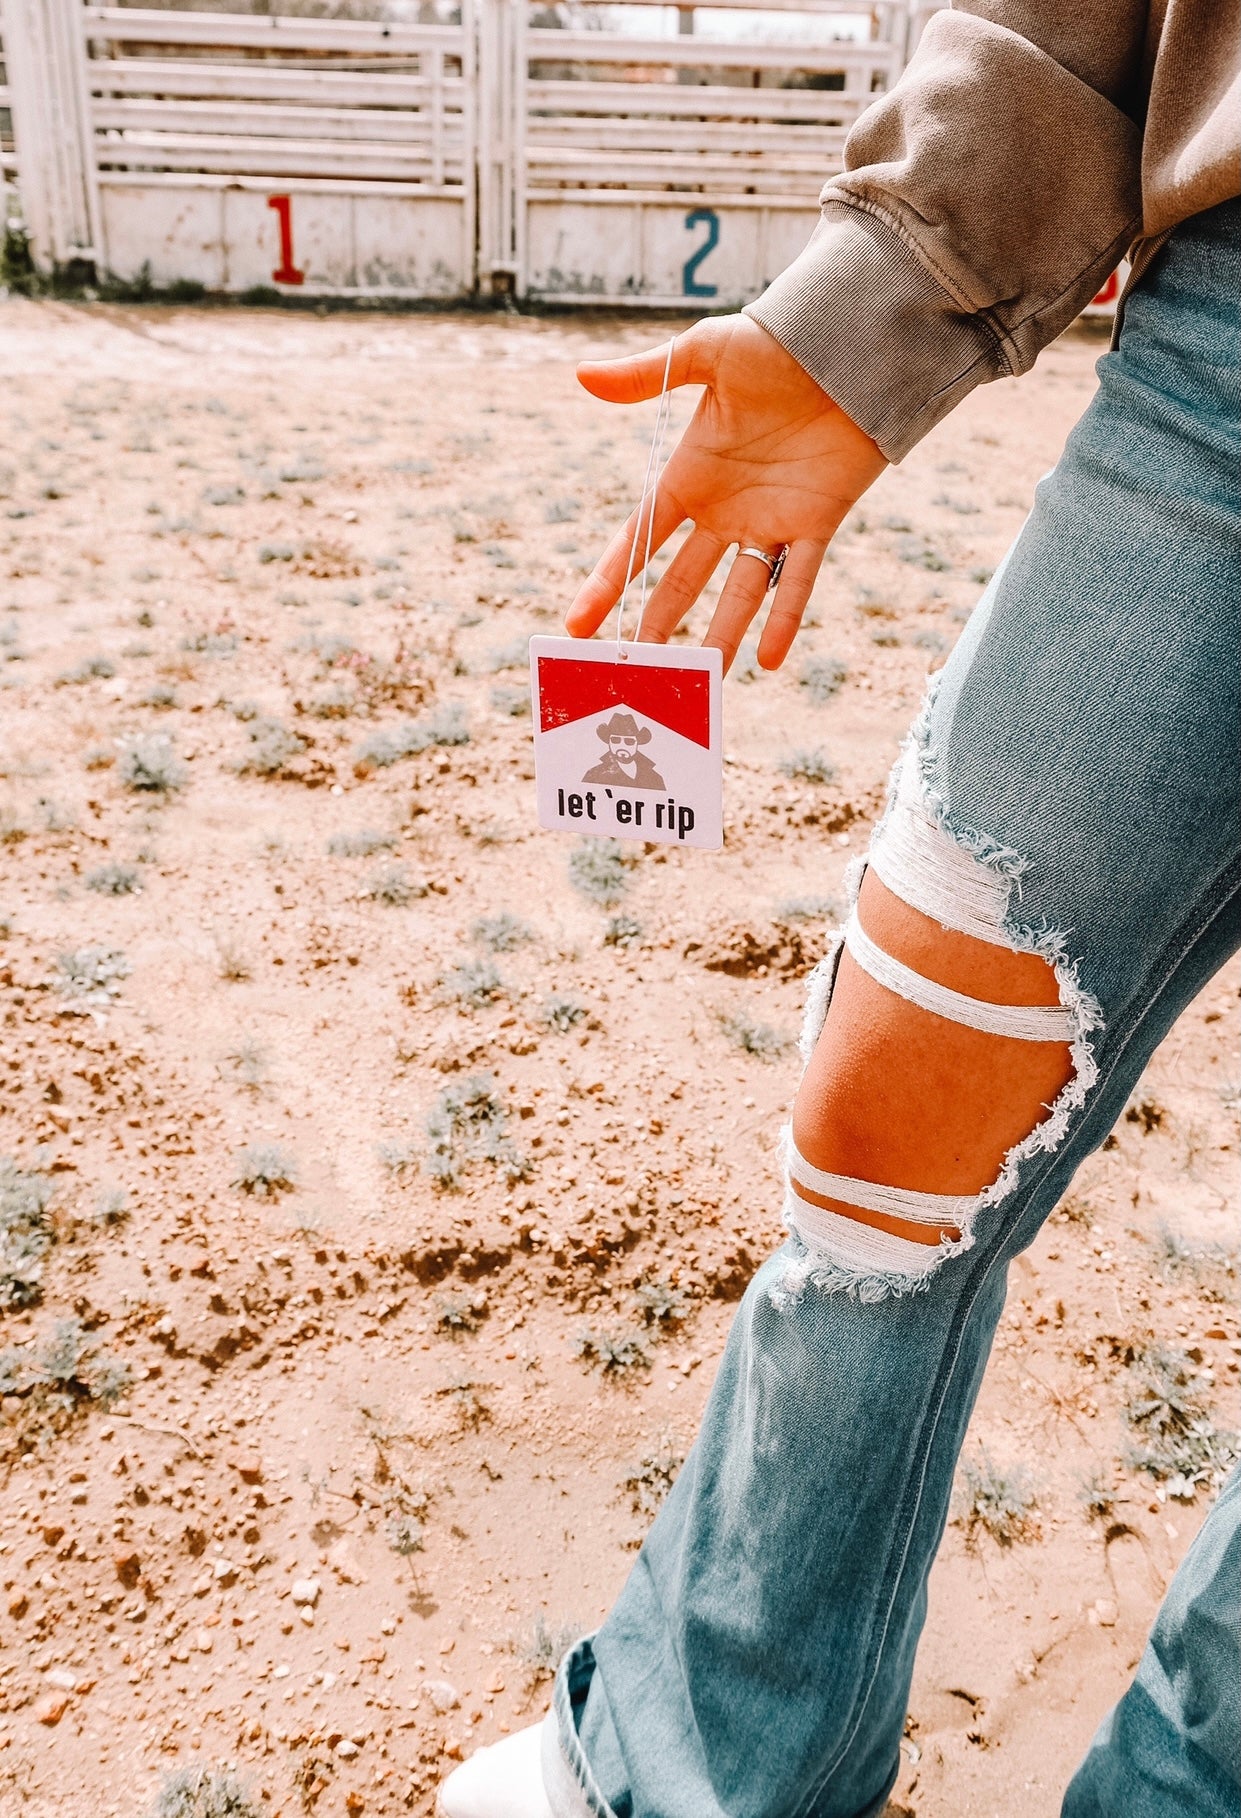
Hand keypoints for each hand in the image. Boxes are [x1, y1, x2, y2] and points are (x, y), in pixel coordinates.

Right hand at [565, 314, 886, 672]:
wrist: (845, 345)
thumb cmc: (773, 343)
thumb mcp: (705, 354)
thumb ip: (645, 376)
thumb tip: (580, 377)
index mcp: (689, 475)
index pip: (637, 541)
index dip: (607, 583)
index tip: (579, 624)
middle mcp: (725, 509)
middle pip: (682, 581)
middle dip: (659, 623)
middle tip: (635, 668)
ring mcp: (770, 521)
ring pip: (738, 593)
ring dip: (720, 637)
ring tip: (703, 681)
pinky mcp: (817, 523)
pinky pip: (797, 581)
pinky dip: (784, 619)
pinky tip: (768, 661)